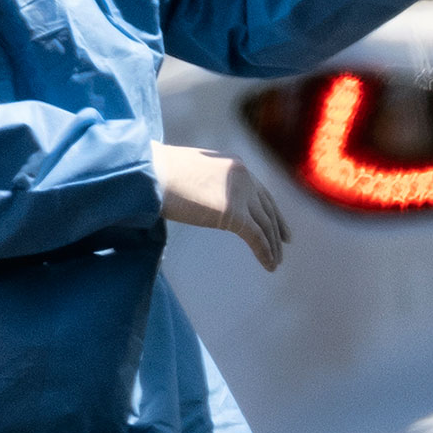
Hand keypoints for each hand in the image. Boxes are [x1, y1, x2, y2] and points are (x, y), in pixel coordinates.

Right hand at [154, 143, 289, 272]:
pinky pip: (256, 237)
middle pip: (267, 207)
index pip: (259, 191)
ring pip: (265, 225)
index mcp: (234, 166)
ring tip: (276, 262)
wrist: (148, 173)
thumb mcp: (191, 175)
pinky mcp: (232, 212)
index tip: (278, 223)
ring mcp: (239, 193)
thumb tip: (202, 198)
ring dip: (272, 246)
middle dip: (277, 227)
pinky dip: (265, 252)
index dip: (270, 209)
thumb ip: (206, 185)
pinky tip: (269, 266)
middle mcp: (243, 177)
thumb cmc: (158, 175)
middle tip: (285, 243)